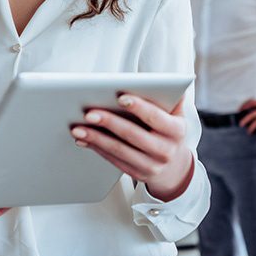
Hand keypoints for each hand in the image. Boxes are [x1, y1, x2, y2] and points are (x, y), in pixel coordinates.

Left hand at [72, 94, 194, 201]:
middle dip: (109, 123)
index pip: (156, 117)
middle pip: (133, 134)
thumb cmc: (169, 132)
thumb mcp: (176, 115)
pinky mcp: (137, 174)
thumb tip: (166, 81)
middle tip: (89, 113)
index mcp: (176, 131)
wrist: (174, 166)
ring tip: (78, 128)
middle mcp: (166, 150)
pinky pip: (114, 160)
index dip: (139, 107)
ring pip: (119, 150)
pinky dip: (97, 148)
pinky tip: (83, 139)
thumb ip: (171, 98)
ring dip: (96, 138)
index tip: (120, 97)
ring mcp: (151, 165)